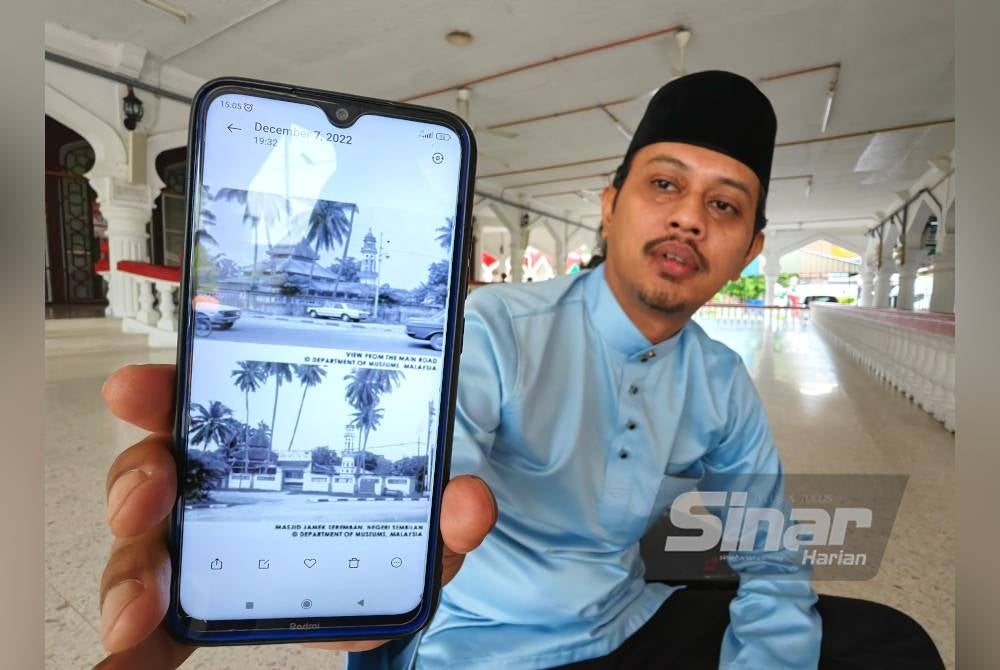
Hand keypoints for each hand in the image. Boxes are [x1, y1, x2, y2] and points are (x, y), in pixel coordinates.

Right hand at [96, 364, 496, 668]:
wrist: (385, 577)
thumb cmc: (387, 518)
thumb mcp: (423, 508)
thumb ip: (445, 507)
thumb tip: (469, 504)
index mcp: (262, 439)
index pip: (201, 399)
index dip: (160, 390)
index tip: (134, 390)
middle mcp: (219, 483)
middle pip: (155, 469)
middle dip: (139, 483)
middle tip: (147, 503)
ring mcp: (205, 544)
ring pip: (143, 547)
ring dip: (130, 576)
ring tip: (137, 613)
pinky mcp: (206, 602)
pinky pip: (157, 626)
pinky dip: (133, 652)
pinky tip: (117, 668)